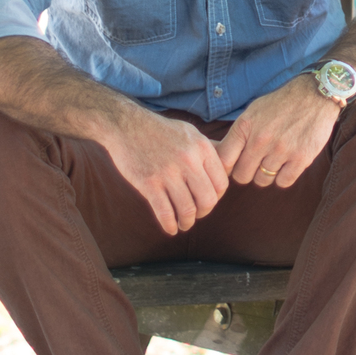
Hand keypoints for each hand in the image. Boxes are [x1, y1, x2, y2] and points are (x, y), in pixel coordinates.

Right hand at [100, 106, 230, 236]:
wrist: (126, 125)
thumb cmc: (161, 131)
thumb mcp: (190, 132)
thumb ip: (209, 150)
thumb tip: (229, 166)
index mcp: (202, 148)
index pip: (221, 183)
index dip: (217, 197)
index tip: (208, 200)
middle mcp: (188, 160)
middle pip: (208, 199)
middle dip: (204, 212)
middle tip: (197, 215)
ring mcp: (168, 173)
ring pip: (188, 210)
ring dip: (187, 222)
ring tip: (183, 224)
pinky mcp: (148, 183)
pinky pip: (165, 212)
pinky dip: (169, 225)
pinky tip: (170, 228)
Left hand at [218, 77, 339, 193]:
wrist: (315, 95)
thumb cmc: (281, 104)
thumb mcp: (253, 111)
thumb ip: (238, 135)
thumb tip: (222, 159)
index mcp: (246, 126)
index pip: (224, 160)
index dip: (225, 168)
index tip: (233, 166)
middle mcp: (261, 139)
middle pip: (242, 176)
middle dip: (247, 172)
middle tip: (256, 164)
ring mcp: (281, 150)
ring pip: (262, 180)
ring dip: (266, 174)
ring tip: (274, 160)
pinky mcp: (301, 158)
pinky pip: (283, 182)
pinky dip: (284, 176)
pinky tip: (287, 164)